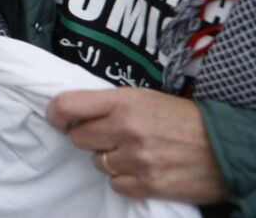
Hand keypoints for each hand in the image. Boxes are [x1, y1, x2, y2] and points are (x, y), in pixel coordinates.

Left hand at [48, 87, 229, 204]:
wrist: (224, 147)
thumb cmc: (183, 118)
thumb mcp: (145, 97)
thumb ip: (110, 103)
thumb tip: (73, 112)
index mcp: (124, 102)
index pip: (68, 106)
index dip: (56, 114)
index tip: (58, 120)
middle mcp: (127, 129)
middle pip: (79, 138)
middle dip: (90, 138)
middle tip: (109, 136)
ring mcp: (137, 159)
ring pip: (98, 163)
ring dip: (110, 159)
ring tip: (134, 152)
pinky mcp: (149, 184)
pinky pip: (116, 184)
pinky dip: (125, 179)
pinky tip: (142, 170)